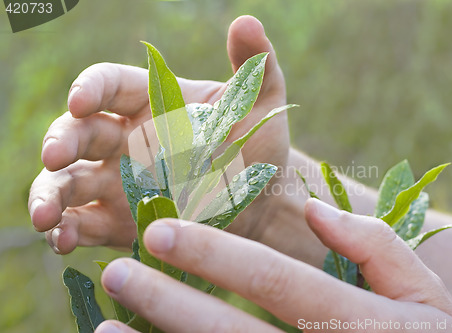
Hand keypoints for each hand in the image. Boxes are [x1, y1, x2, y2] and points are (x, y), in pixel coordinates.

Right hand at [28, 15, 287, 253]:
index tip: (80, 100)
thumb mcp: (261, 103)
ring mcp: (118, 181)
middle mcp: (126, 139)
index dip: (90, 88)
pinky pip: (82, 223)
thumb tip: (247, 21)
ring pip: (68, 180)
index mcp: (152, 101)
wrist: (260, 202)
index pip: (109, 85)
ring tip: (43, 216)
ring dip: (48, 194)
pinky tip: (61, 241)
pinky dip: (66, 231)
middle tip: (54, 157)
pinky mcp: (117, 220)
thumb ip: (254, 63)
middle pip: (77, 132)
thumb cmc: (258, 147)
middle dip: (60, 141)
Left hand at [95, 199, 451, 332]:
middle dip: (169, 302)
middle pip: (231, 332)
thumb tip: (318, 211)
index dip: (215, 253)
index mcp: (355, 322)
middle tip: (119, 271)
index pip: (273, 280)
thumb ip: (376, 247)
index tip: (162, 229)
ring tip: (106, 326)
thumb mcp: (425, 293)